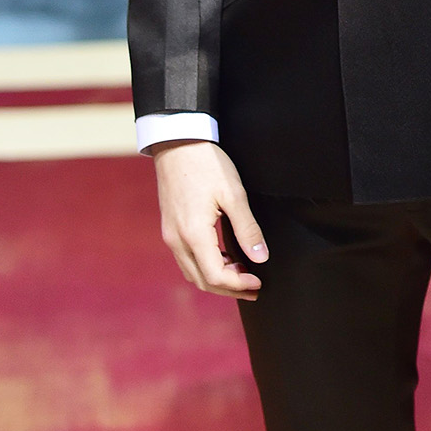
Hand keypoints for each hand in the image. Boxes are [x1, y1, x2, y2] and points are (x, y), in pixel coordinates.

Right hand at [151, 140, 267, 299]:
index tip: (258, 283)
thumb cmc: (206, 164)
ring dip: (216, 278)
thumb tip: (261, 257)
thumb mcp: (233, 193)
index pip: (215, 276)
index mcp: (193, 234)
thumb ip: (247, 228)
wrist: (177, 142)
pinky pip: (186, 258)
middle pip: (202, 281)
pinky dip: (205, 265)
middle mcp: (177, 240)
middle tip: (253, 287)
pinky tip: (223, 256)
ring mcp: (170, 235)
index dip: (239, 285)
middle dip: (229, 288)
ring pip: (192, 272)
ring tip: (242, 272)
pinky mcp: (170, 227)